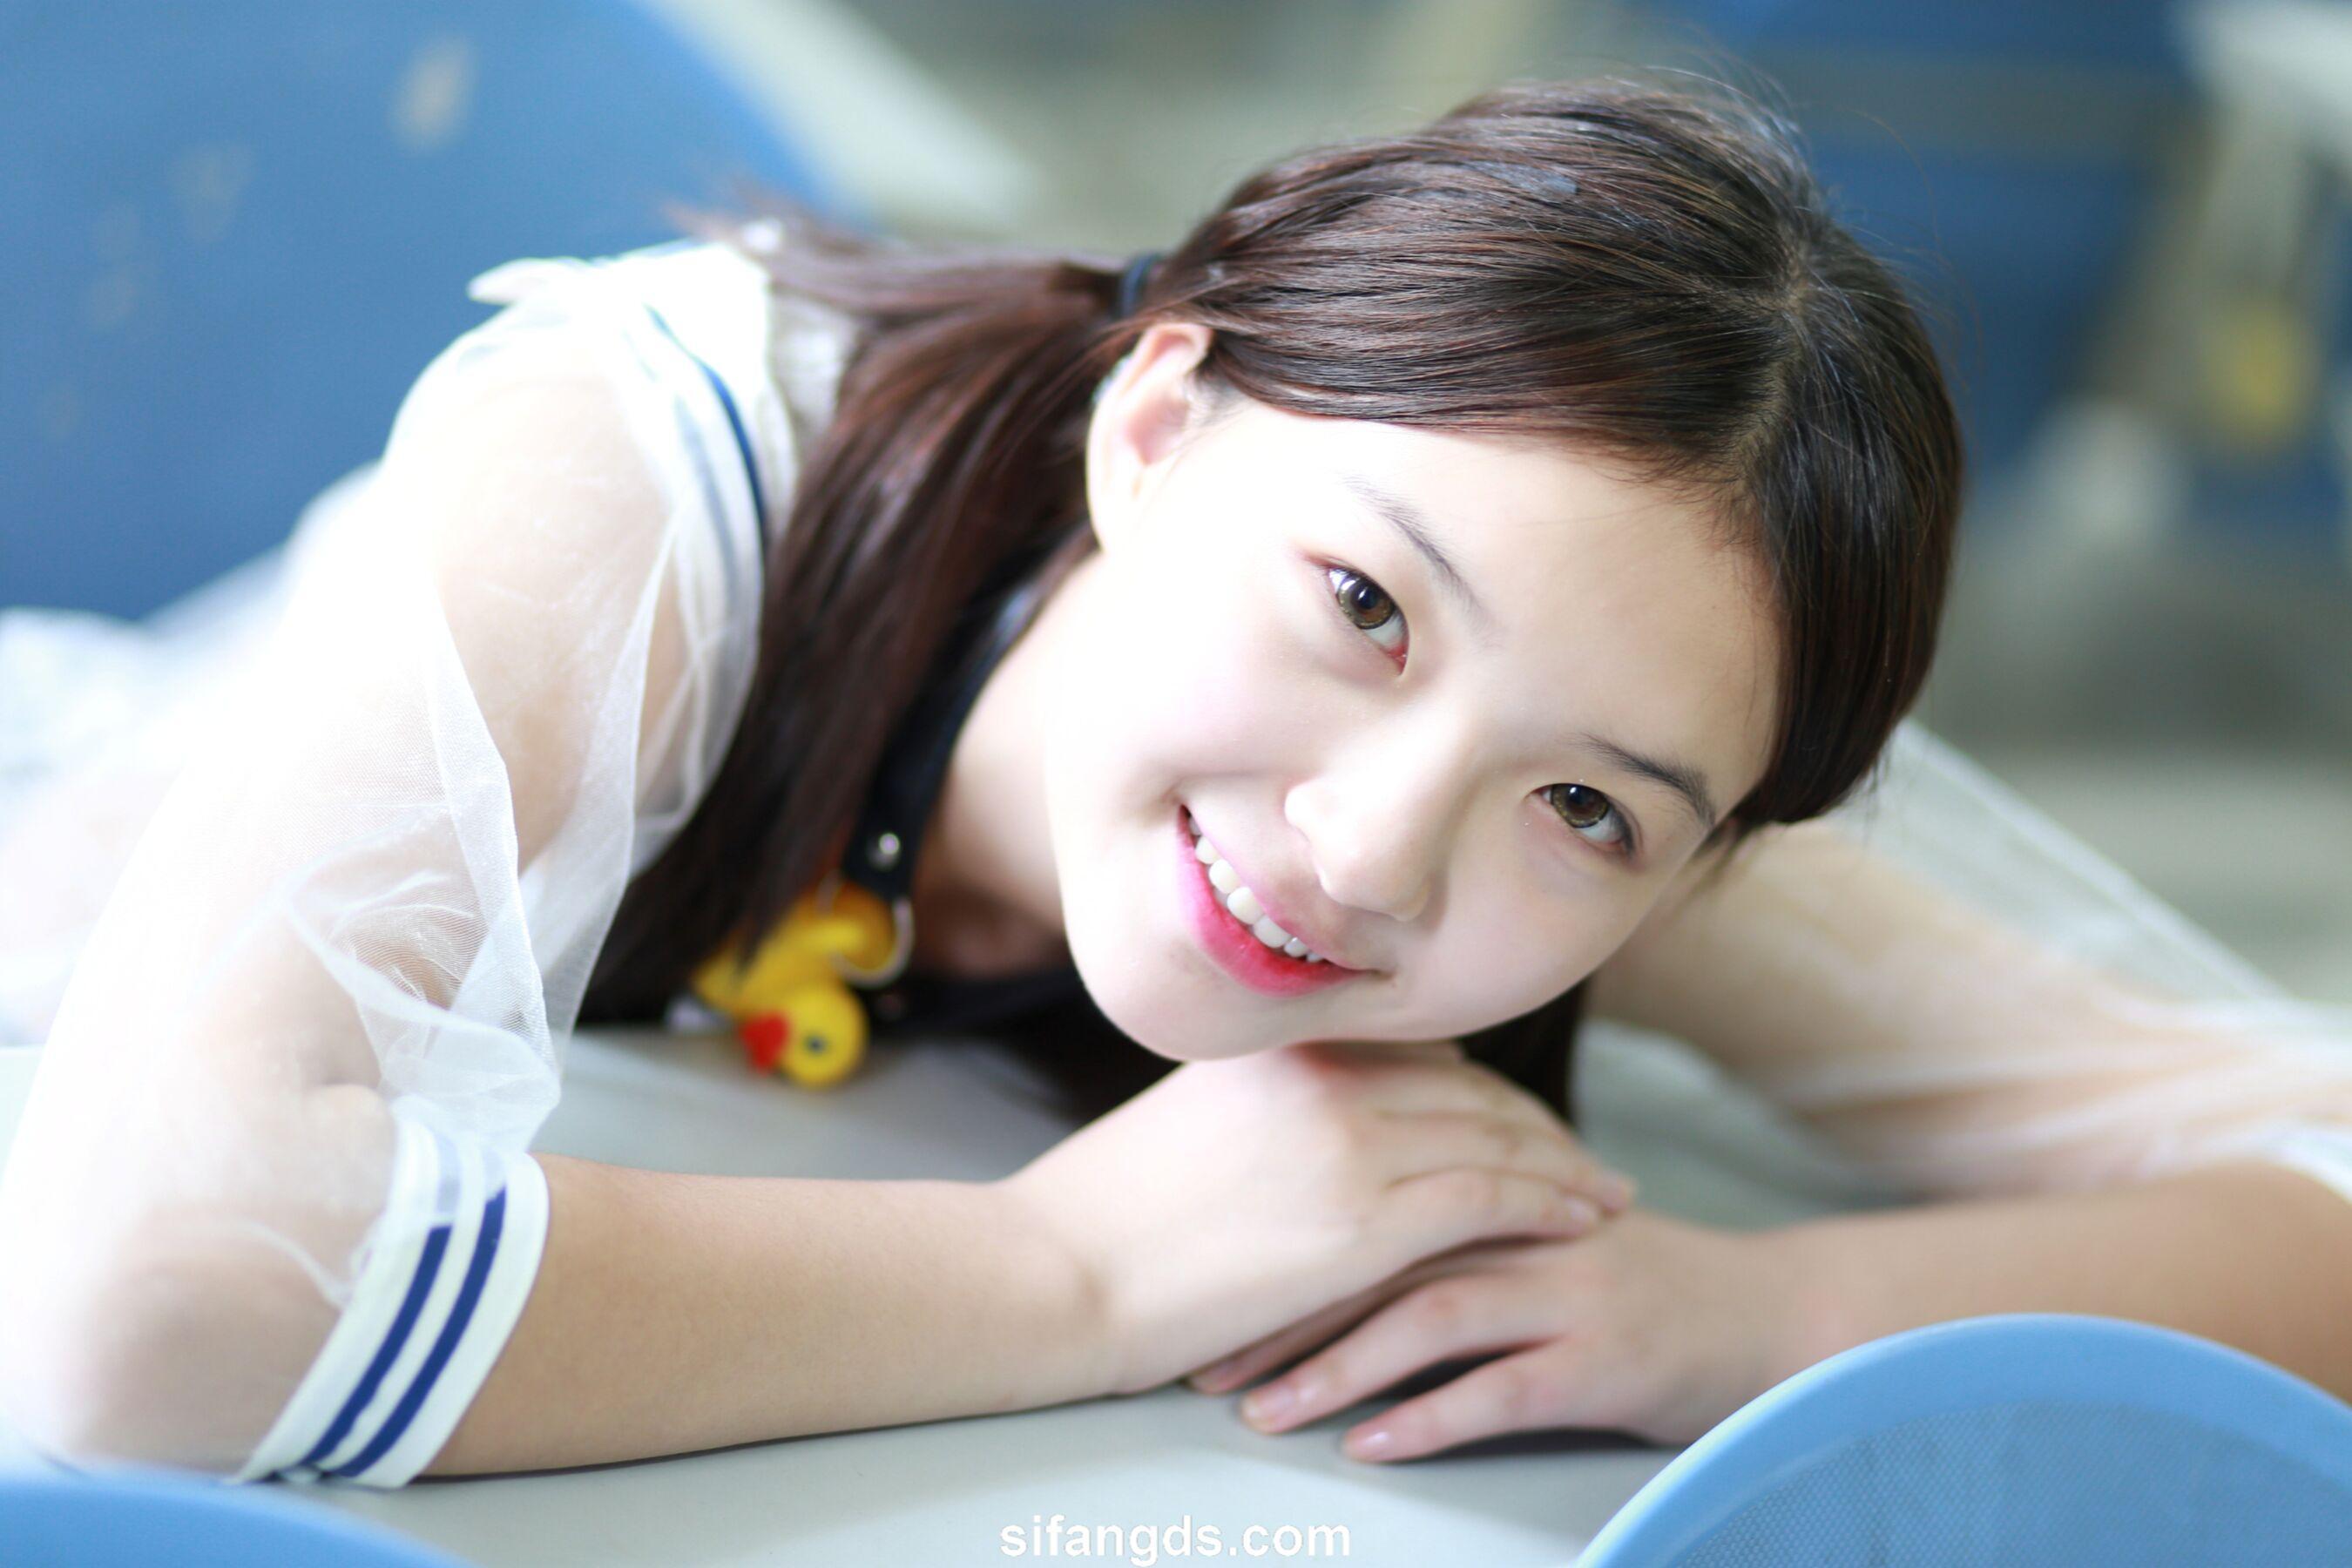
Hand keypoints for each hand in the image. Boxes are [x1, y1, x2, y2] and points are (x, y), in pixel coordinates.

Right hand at [997, 1038, 1639, 1396]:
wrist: (1062, 1269)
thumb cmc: (1107, 1207)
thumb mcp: (1191, 1111)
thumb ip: (1267, 1095)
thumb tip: (1311, 1108)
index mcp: (1285, 1043)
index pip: (1422, 1049)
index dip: (1484, 1085)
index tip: (1521, 1112)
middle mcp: (1327, 1075)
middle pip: (1473, 1089)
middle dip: (1539, 1124)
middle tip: (1584, 1156)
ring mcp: (1350, 1144)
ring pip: (1498, 1136)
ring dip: (1563, 1164)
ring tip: (1606, 1193)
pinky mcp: (1365, 1221)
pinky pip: (1492, 1196)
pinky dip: (1549, 1201)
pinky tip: (1583, 1218)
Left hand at [1184, 1207, 1801, 1457]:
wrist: (1766, 1313)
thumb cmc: (1630, 1277)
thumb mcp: (1532, 1228)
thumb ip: (1443, 1216)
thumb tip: (1322, 1237)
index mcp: (1491, 1185)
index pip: (1362, 1202)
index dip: (1276, 1249)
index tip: (1199, 1294)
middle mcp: (1519, 1226)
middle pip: (1378, 1257)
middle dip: (1281, 1314)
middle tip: (1202, 1365)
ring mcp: (1564, 1291)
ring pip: (1428, 1319)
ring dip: (1334, 1369)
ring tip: (1260, 1415)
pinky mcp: (1604, 1359)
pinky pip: (1502, 1389)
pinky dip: (1431, 1417)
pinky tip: (1369, 1447)